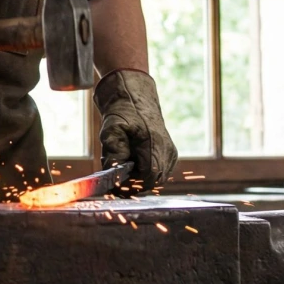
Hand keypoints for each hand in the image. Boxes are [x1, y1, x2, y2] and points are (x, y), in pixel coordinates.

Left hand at [95, 69, 176, 189]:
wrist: (136, 99)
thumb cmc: (122, 113)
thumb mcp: (111, 130)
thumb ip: (112, 152)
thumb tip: (114, 173)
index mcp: (155, 143)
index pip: (149, 177)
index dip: (132, 185)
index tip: (116, 185)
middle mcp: (167, 150)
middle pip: (153, 182)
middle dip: (134, 183)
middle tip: (116, 177)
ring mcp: (171, 153)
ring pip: (156, 179)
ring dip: (139, 178)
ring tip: (125, 165)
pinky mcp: (171, 155)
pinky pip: (159, 173)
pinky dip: (145, 172)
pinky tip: (133, 161)